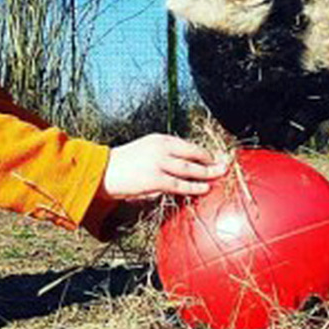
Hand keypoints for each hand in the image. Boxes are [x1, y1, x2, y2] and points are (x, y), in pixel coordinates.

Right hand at [100, 134, 227, 200]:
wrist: (102, 171)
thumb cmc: (123, 165)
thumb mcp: (145, 152)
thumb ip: (163, 157)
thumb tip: (182, 170)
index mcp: (160, 140)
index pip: (189, 145)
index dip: (205, 153)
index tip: (217, 157)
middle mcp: (161, 148)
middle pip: (194, 155)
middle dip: (212, 161)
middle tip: (226, 165)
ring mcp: (159, 163)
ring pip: (190, 169)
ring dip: (208, 173)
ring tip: (220, 176)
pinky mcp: (155, 179)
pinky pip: (180, 184)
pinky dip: (195, 186)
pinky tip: (205, 188)